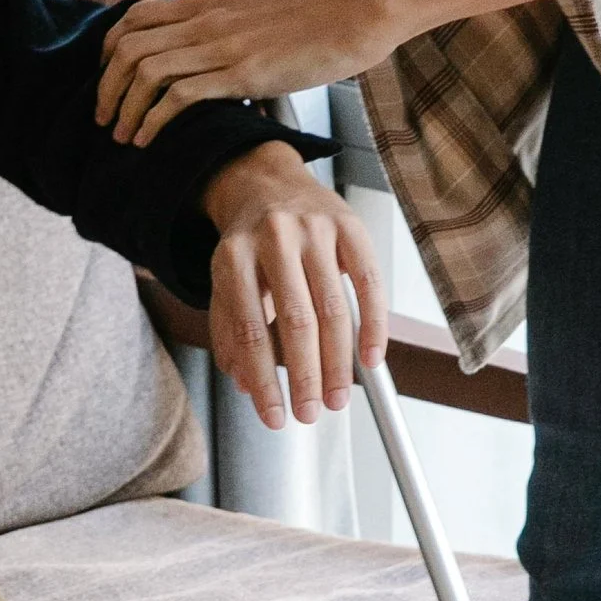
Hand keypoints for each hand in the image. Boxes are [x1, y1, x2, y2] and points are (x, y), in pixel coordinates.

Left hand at [100, 0, 401, 146]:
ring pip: (145, 71)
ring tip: (121, 136)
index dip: (111, 50)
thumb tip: (217, 53)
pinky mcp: (243, 73)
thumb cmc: (321, 16)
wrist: (359, 11)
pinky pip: (179, 95)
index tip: (109, 79)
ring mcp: (223, 45)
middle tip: (104, 118)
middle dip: (106, 87)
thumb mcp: (262, 9)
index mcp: (210, 1)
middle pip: (128, 46)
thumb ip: (231, 24)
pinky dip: (153, 120)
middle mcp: (207, 19)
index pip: (136, 17)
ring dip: (124, 108)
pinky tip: (148, 140)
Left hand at [200, 144, 386, 428]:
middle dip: (306, 377)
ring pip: (333, 308)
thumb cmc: (249, 245)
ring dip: (339, 363)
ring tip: (338, 397)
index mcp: (233, 255)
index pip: (250, 331)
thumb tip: (248, 385)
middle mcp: (274, 238)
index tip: (274, 417)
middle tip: (310, 413)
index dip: (265, 380)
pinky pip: (368, 282)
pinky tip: (371, 358)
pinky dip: (373, 325)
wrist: (269, 183)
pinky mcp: (350, 226)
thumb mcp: (226, 283)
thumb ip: (232, 331)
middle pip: (296, 322)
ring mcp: (315, 230)